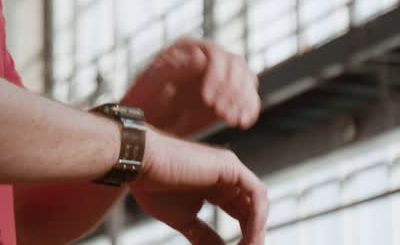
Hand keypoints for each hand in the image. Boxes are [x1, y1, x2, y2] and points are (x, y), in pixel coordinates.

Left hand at [123, 37, 259, 137]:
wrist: (145, 123)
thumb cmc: (143, 100)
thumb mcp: (152, 84)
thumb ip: (174, 69)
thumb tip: (201, 58)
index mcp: (189, 48)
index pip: (215, 54)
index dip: (216, 76)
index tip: (207, 100)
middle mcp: (208, 58)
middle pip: (236, 65)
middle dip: (232, 89)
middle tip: (221, 113)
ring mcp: (220, 76)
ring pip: (246, 79)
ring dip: (243, 99)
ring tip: (231, 120)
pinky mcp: (228, 95)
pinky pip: (247, 97)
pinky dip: (249, 109)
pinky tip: (242, 123)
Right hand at [130, 128, 267, 244]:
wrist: (141, 163)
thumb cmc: (153, 186)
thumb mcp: (184, 219)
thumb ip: (203, 235)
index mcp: (216, 186)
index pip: (239, 213)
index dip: (244, 235)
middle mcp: (227, 176)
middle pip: (251, 209)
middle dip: (253, 235)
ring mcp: (230, 169)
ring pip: (257, 203)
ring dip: (257, 229)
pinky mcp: (231, 167)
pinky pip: (256, 194)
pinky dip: (258, 217)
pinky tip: (251, 236)